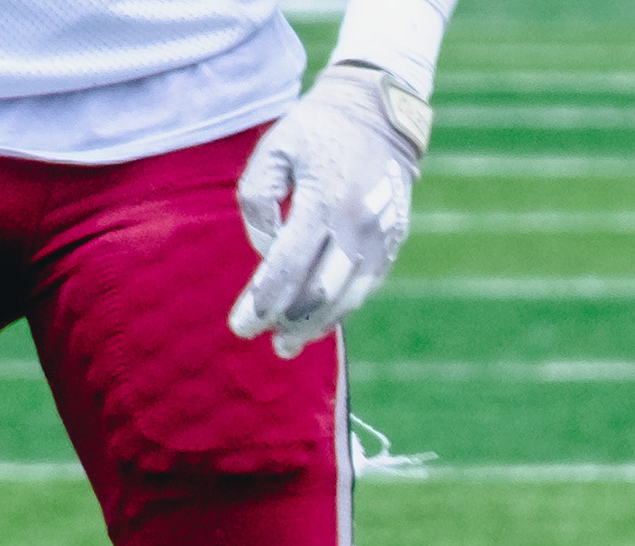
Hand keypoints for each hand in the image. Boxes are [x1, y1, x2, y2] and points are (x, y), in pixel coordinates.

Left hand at [229, 64, 430, 357]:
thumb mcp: (273, 149)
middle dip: (289, 323)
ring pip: (346, 299)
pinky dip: (338, 309)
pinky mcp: (392, 243)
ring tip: (289, 344)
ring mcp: (380, 238)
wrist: (379, 112)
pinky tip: (317, 320)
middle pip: (319, 294)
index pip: (287, 267)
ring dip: (315, 327)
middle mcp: (356, 225)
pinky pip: (363, 288)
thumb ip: (257, 202)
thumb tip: (267, 253)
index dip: (262, 303)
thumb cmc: (316, 128)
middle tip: (266, 341)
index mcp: (323, 200)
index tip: (242, 327)